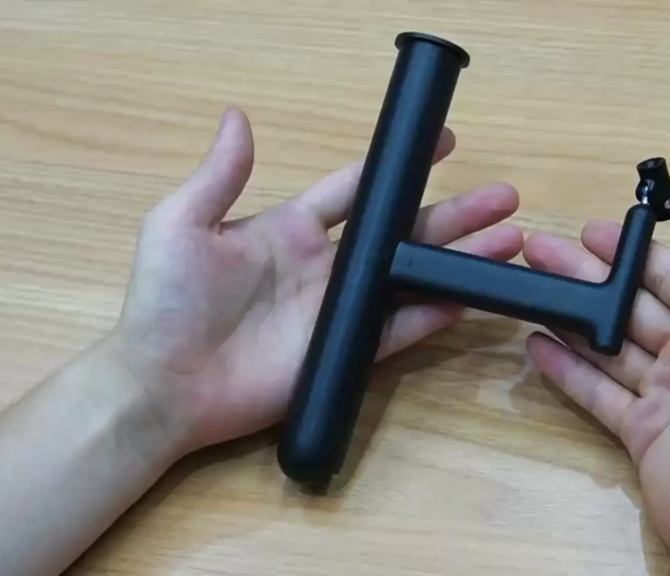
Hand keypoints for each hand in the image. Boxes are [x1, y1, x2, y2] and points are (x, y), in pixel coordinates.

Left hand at [112, 107, 523, 454]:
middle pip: (403, 232)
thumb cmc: (167, 302)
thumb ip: (220, 176)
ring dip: (459, 262)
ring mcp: (338, 311)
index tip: (444, 141)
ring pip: (412, 279)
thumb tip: (239, 116)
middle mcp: (326, 265)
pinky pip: (397, 332)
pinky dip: (432, 318)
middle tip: (503, 198)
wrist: (162, 384)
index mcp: (292, 229)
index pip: (358, 188)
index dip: (401, 164)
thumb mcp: (181, 225)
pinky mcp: (343, 353)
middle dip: (454, 214)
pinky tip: (468, 299)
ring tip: (507, 244)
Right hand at [523, 193, 669, 574]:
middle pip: (632, 306)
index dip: (630, 252)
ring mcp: (665, 395)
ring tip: (529, 291)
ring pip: (610, 347)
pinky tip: (537, 348)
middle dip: (587, 279)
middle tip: (537, 254)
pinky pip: (598, 392)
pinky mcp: (639, 432)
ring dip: (572, 319)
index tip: (587, 231)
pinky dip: (568, 370)